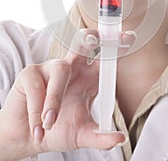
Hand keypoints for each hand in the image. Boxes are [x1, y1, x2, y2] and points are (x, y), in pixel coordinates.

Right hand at [0, 29, 135, 159]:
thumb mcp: (82, 135)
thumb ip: (100, 137)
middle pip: (82, 43)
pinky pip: (38, 86)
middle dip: (90, 37)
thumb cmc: (57, 130)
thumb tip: (120, 138)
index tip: (130, 37)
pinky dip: (36, 109)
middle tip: (95, 39)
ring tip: (49, 123)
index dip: (117, 47)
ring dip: (54, 99)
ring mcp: (51, 68)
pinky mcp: (31, 74)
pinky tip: (37, 126)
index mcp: (89, 78)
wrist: (28, 137)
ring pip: (61, 69)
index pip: (106, 59)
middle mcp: (72, 68)